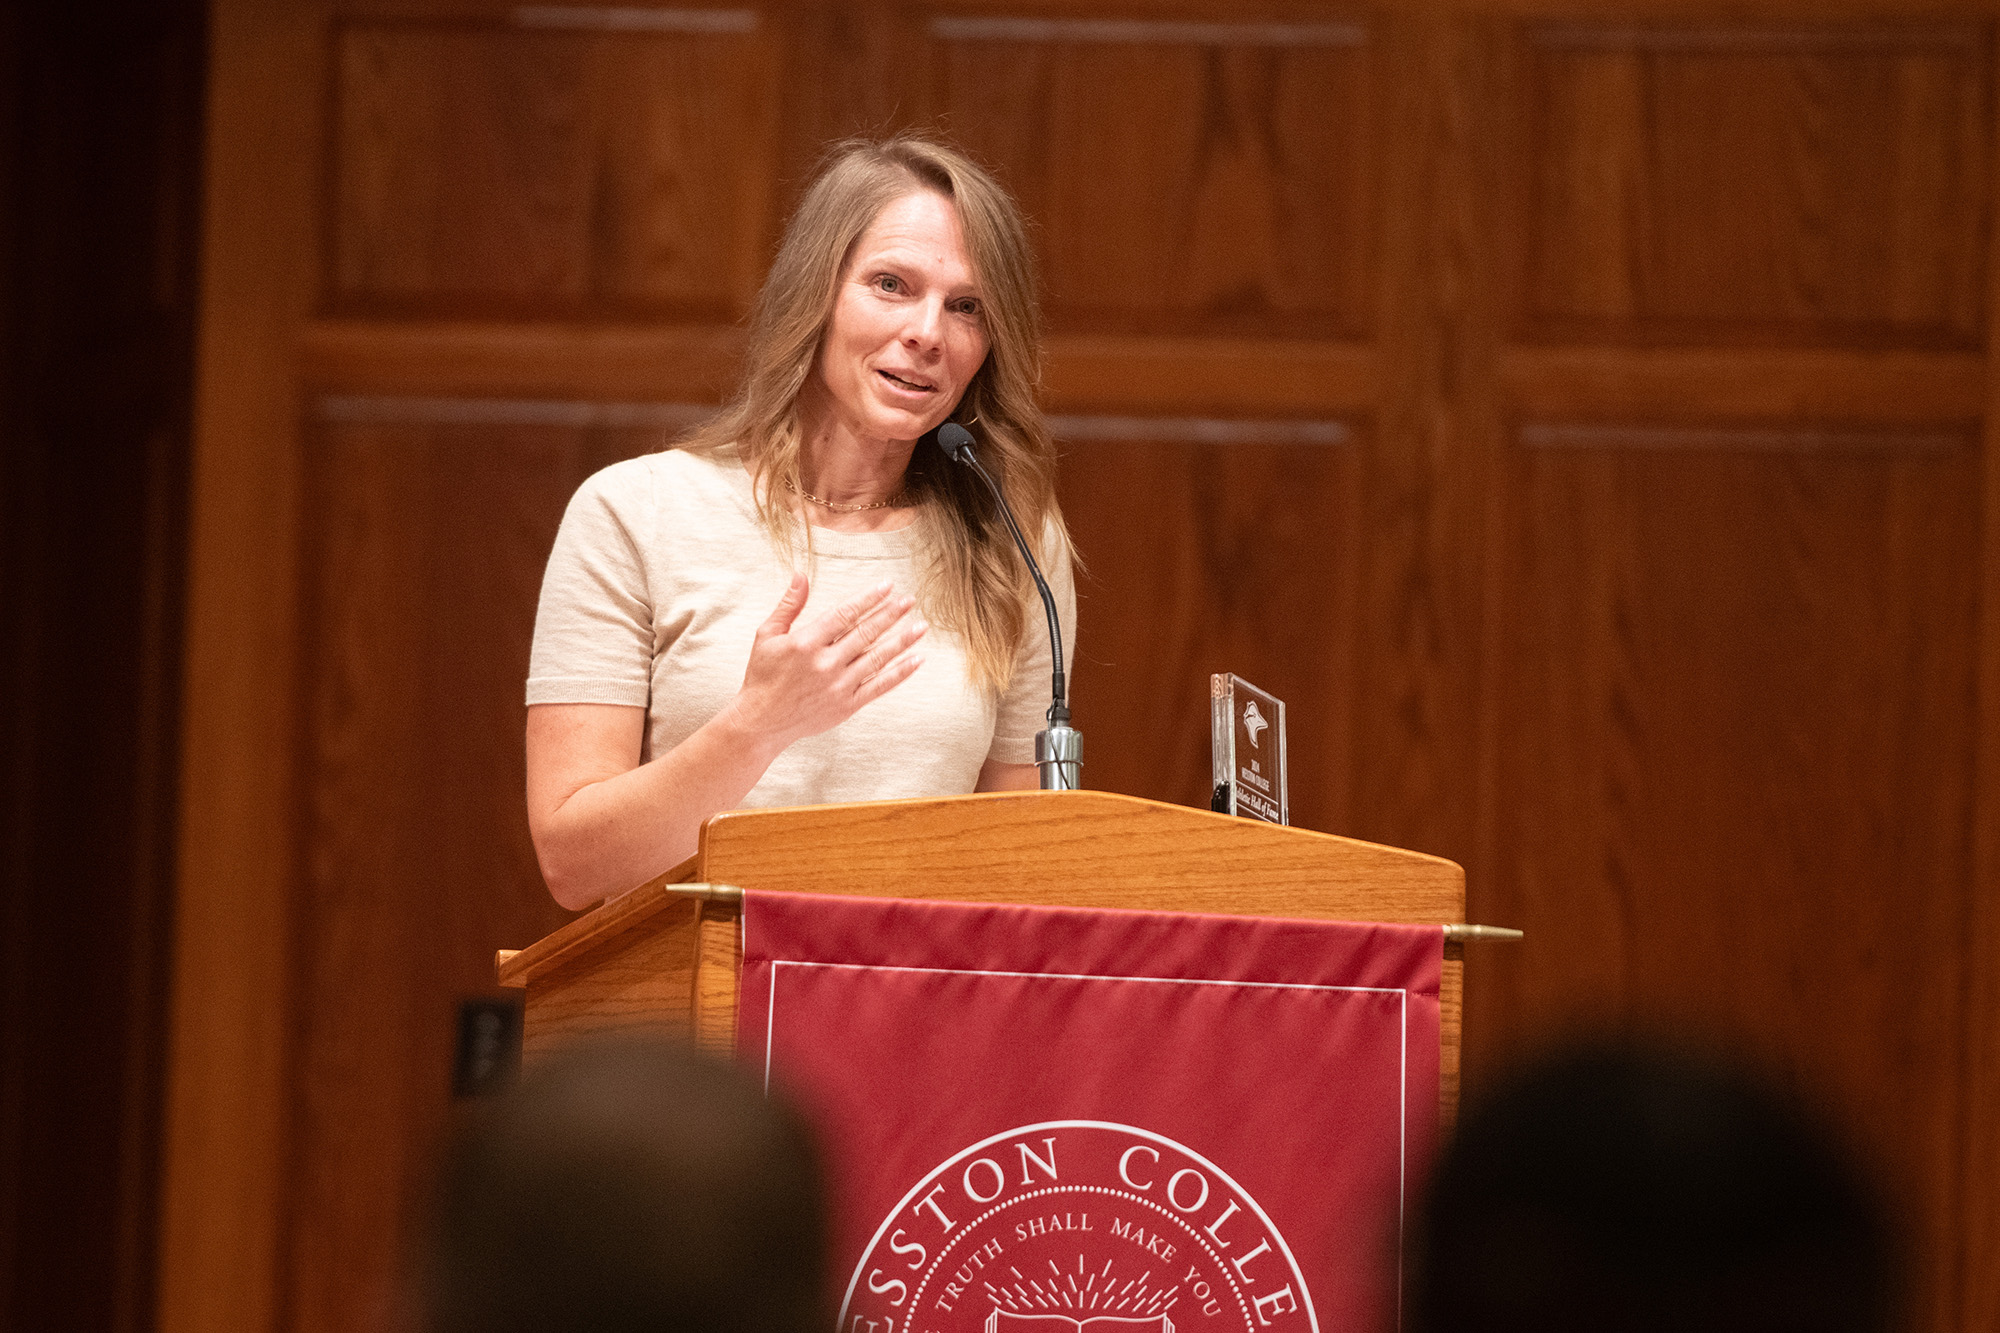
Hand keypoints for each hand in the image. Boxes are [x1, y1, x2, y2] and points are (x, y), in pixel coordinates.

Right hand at [722, 574, 927, 750]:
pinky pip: (879, 686)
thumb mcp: (767, 635)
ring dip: (902, 641)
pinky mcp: (846, 705)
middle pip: (866, 633)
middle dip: (891, 614)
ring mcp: (838, 686)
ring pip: (877, 658)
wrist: (761, 723)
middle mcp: (825, 663)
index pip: (844, 614)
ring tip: (921, 626)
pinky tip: (916, 660)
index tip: (888, 586)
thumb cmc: (763, 676)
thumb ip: (789, 605)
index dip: (868, 598)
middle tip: (910, 600)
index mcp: (805, 642)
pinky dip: (900, 673)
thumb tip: (801, 574)